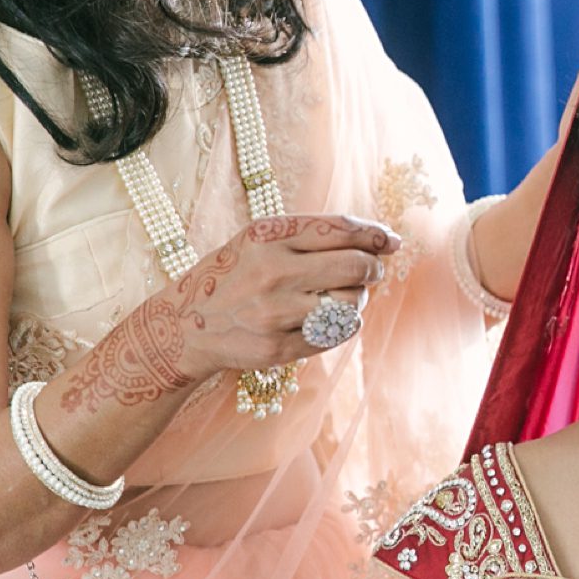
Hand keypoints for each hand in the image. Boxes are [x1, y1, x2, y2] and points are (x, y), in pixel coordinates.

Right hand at [170, 215, 397, 378]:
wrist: (186, 325)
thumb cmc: (236, 275)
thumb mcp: (259, 240)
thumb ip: (312, 235)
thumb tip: (381, 241)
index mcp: (268, 236)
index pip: (340, 229)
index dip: (375, 234)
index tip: (391, 240)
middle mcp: (272, 272)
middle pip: (354, 267)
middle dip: (372, 268)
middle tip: (371, 271)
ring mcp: (274, 313)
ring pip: (349, 305)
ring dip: (357, 300)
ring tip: (344, 296)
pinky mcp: (277, 349)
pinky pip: (335, 335)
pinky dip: (343, 325)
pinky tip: (330, 318)